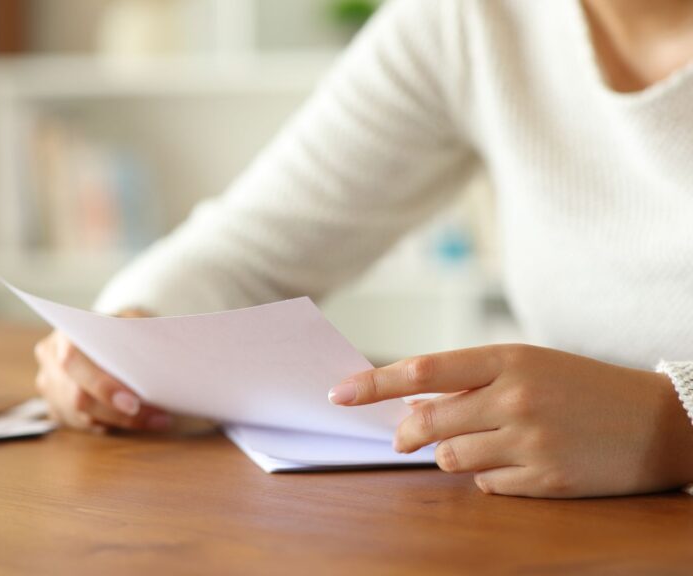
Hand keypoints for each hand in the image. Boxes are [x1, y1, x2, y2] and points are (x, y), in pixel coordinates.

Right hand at [34, 321, 171, 433]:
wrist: (106, 335)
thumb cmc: (120, 327)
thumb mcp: (131, 319)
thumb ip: (138, 334)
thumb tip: (155, 358)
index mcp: (64, 335)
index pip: (74, 362)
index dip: (102, 386)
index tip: (134, 402)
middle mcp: (50, 361)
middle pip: (77, 397)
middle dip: (119, 413)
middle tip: (157, 416)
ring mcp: (50, 387)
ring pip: (81, 417)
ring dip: (122, 422)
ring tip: (157, 419)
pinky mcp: (57, 407)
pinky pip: (83, 425)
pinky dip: (113, 425)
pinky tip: (139, 421)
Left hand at [328, 344, 692, 497]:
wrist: (659, 422)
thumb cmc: (580, 386)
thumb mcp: (527, 365)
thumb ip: (468, 382)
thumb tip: (409, 409)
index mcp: (508, 359)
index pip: (423, 370)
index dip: (374, 383)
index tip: (339, 392)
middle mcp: (516, 398)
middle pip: (429, 422)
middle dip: (408, 433)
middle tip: (403, 437)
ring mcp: (531, 442)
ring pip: (451, 458)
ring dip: (451, 454)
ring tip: (481, 443)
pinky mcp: (545, 480)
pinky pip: (486, 484)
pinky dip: (487, 476)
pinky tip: (515, 462)